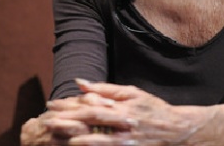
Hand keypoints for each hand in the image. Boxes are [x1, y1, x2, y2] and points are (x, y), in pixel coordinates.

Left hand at [43, 79, 215, 144]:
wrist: (176, 129)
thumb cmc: (152, 108)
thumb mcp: (131, 92)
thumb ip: (105, 89)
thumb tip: (79, 82)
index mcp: (122, 105)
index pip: (91, 104)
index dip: (70, 104)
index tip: (51, 104)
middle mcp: (123, 122)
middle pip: (91, 121)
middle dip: (67, 121)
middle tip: (46, 121)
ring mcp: (126, 140)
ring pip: (97, 140)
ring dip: (75, 137)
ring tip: (55, 136)